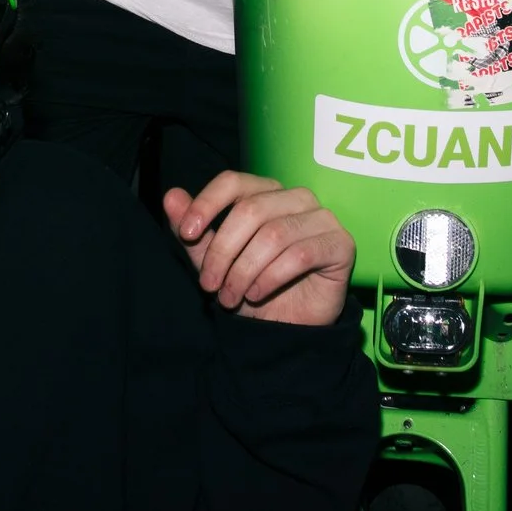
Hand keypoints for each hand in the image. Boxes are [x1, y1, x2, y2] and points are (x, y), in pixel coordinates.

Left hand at [163, 171, 354, 326]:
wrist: (287, 329)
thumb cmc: (252, 287)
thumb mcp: (214, 261)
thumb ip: (194, 230)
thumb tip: (170, 196)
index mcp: (266, 192)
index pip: (234, 181)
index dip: (207, 204)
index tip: (187, 233)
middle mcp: (297, 198)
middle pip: (251, 209)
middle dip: (222, 251)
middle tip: (209, 285)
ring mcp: (322, 218)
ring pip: (273, 234)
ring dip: (244, 271)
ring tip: (231, 297)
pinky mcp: (340, 244)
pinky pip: (300, 255)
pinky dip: (270, 278)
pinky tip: (258, 295)